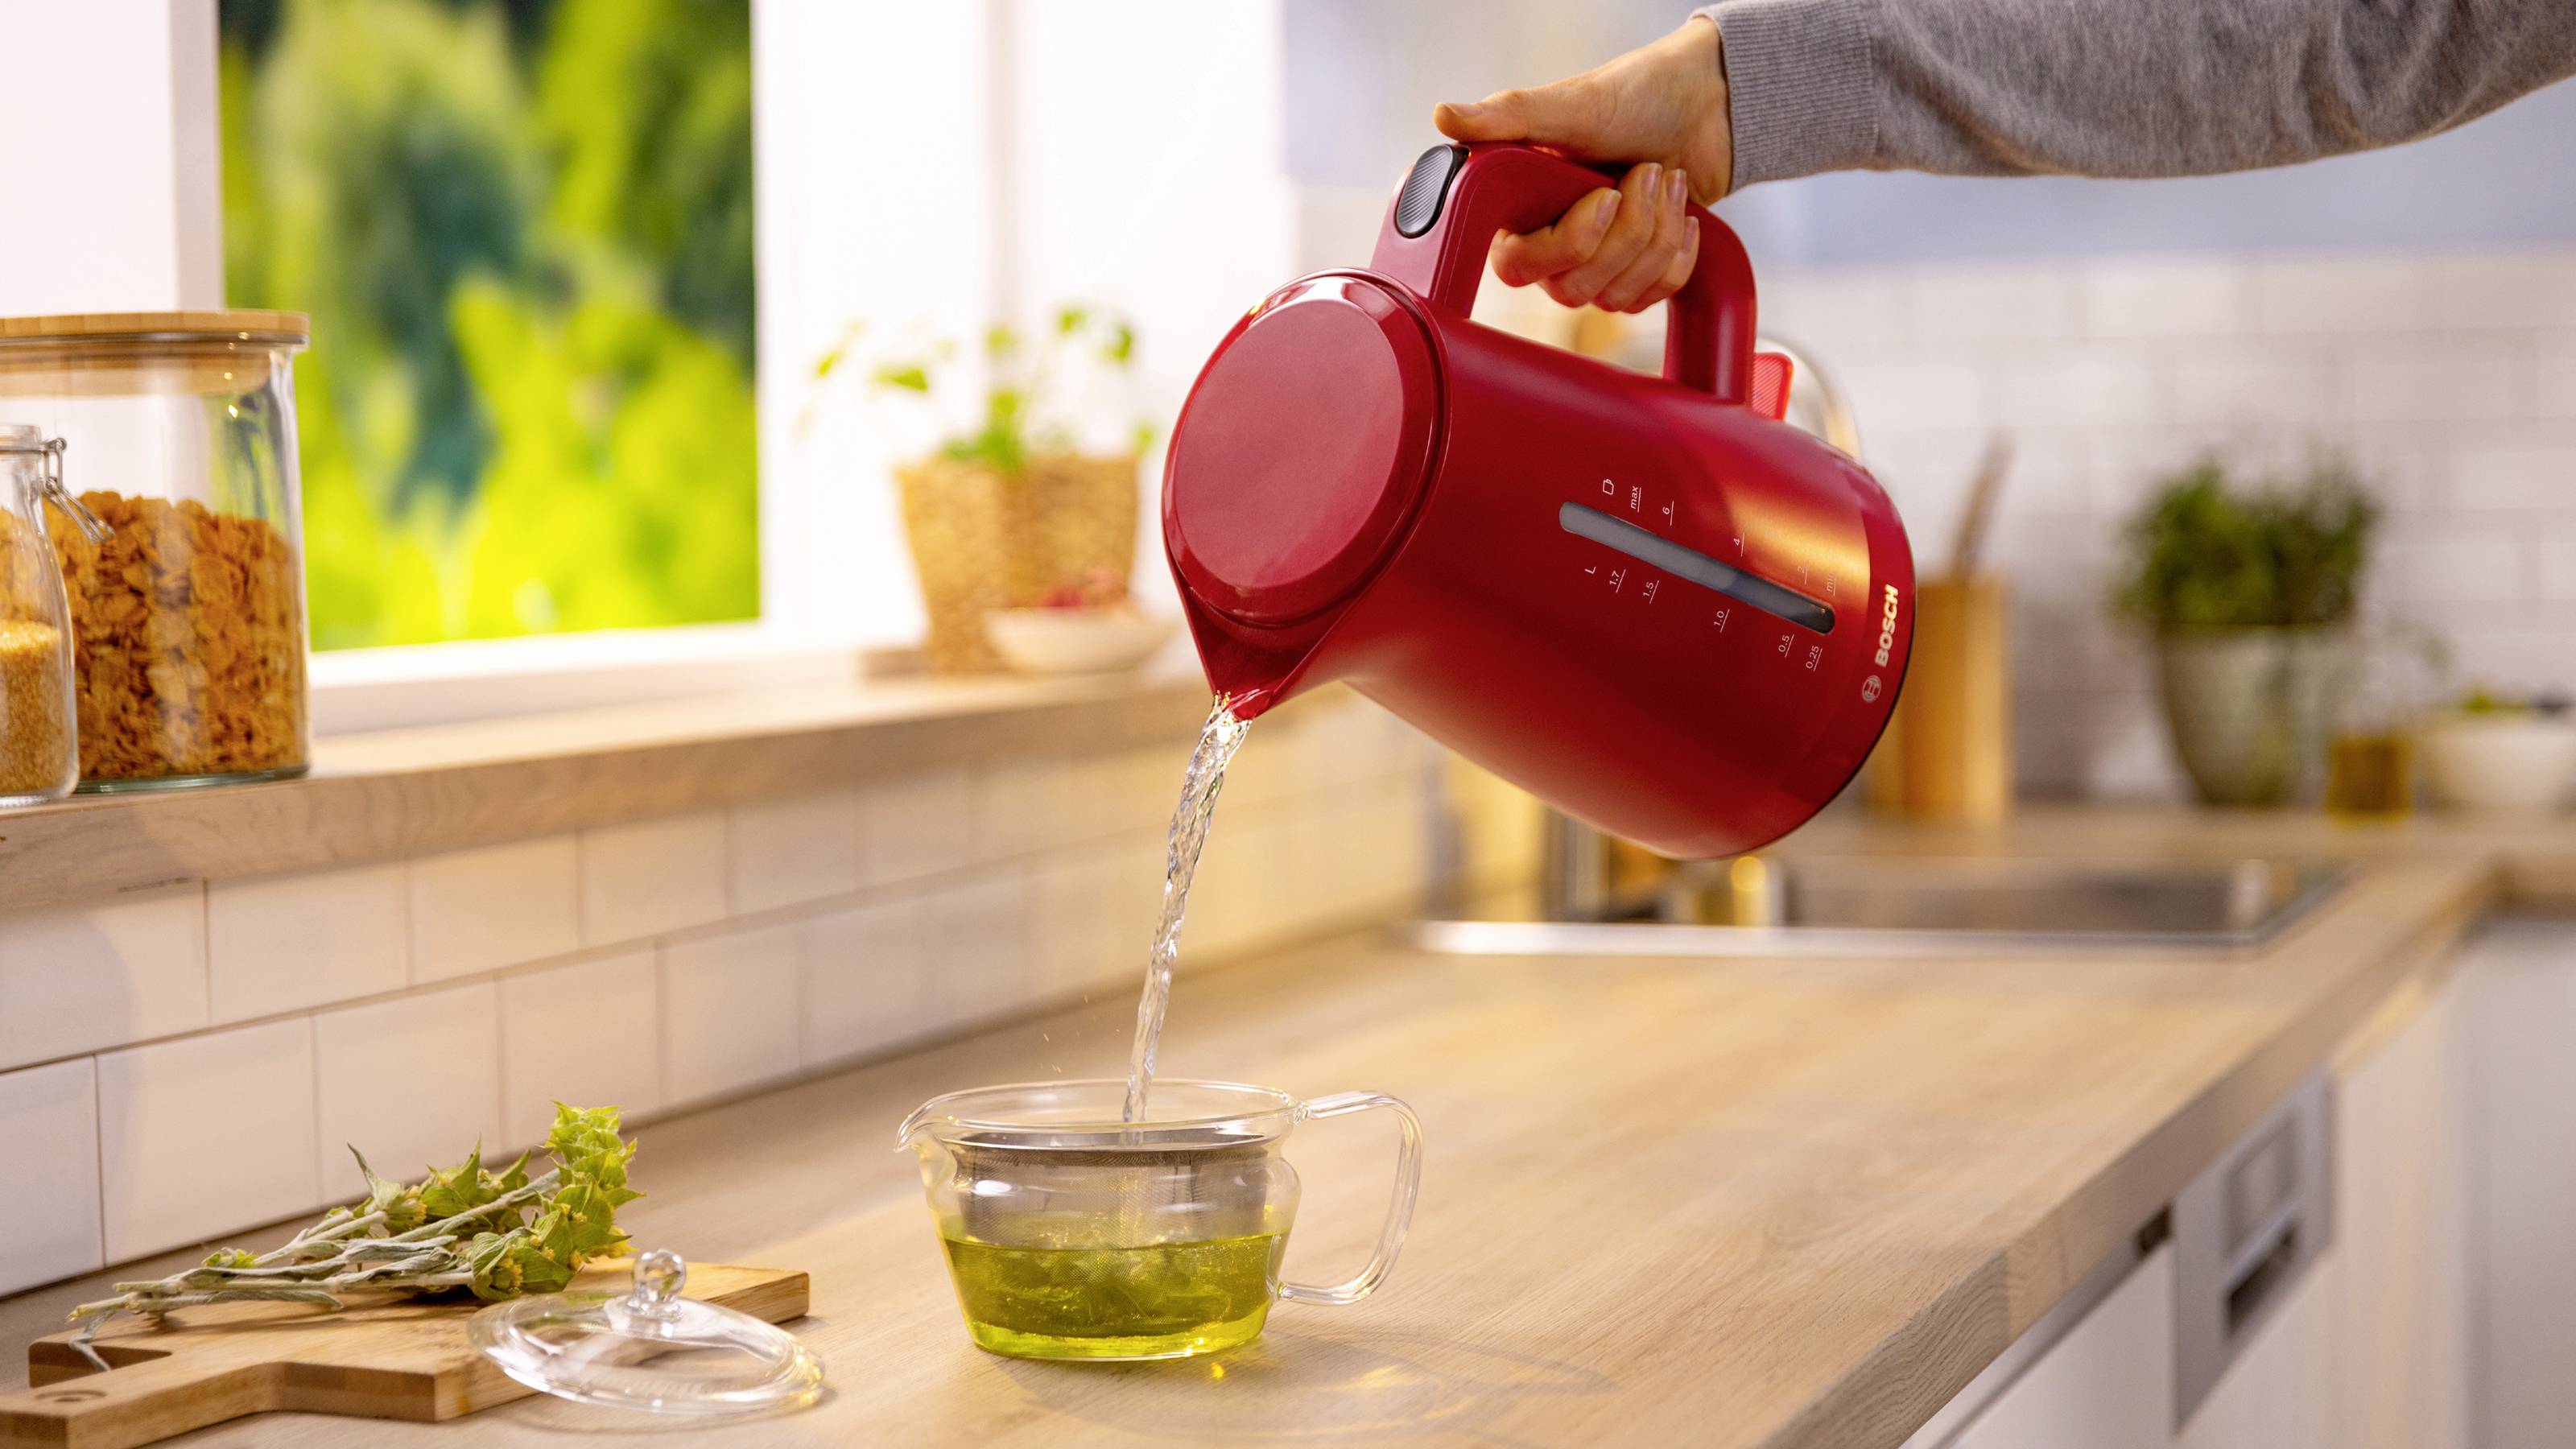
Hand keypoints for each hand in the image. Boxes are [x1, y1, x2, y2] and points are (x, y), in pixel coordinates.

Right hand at [1432, 17, 1731, 313]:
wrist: (1705, 105)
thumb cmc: (1635, 97)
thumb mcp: (1571, 104)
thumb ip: (1507, 116)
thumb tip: (1443, 117)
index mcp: (1520, 209)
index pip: (1517, 267)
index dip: (1568, 242)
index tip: (1605, 196)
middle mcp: (1549, 244)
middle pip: (1574, 287)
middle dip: (1628, 230)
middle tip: (1649, 170)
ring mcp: (1594, 264)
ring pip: (1616, 296)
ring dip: (1657, 233)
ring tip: (1667, 177)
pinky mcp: (1635, 275)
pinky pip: (1653, 298)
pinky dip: (1678, 254)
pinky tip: (1683, 211)